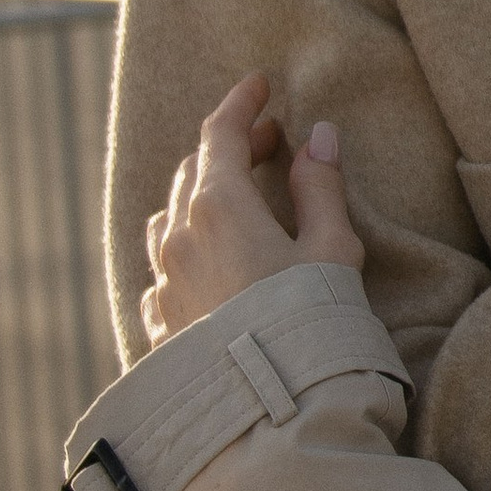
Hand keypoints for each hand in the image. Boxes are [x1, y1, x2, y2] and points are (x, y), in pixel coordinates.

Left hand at [142, 75, 364, 347]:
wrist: (267, 407)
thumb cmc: (307, 322)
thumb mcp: (331, 249)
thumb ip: (320, 187)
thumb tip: (319, 137)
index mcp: (218, 207)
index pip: (219, 134)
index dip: (241, 103)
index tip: (259, 83)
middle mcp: (178, 237)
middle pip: (193, 171)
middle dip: (229, 148)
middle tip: (268, 141)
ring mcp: (162, 281)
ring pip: (169, 218)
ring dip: (201, 196)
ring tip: (235, 199)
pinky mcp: (159, 322)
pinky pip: (162, 269)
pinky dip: (186, 248)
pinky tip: (206, 264)